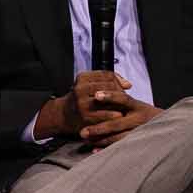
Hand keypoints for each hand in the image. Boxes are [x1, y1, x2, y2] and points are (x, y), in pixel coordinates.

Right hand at [34, 72, 155, 144]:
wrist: (65, 115)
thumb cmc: (83, 99)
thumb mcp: (90, 84)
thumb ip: (110, 80)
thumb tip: (128, 85)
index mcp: (82, 78)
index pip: (107, 75)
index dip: (118, 81)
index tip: (124, 87)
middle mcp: (80, 89)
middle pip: (109, 86)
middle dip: (119, 93)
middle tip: (124, 100)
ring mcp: (82, 103)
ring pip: (109, 100)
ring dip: (118, 104)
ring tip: (123, 107)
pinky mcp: (85, 116)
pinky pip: (105, 114)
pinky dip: (114, 115)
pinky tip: (118, 116)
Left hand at [79, 95, 161, 146]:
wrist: (170, 128)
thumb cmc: (146, 114)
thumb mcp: (137, 105)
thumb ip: (121, 100)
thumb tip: (97, 93)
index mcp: (138, 106)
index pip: (123, 99)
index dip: (110, 96)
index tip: (96, 95)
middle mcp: (140, 119)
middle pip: (117, 123)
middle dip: (98, 128)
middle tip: (82, 132)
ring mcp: (140, 132)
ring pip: (118, 138)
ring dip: (100, 140)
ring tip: (86, 140)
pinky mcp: (140, 143)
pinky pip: (121, 146)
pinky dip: (107, 149)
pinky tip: (94, 151)